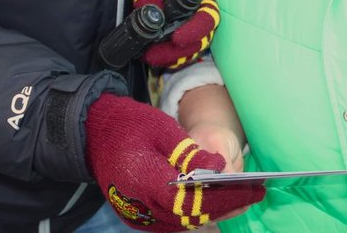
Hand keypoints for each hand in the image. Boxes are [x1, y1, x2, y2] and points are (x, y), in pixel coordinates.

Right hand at [85, 94, 263, 231]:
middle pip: (191, 215)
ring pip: (182, 222)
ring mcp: (135, 215)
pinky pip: (170, 222)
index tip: (254, 190)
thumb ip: (190, 152)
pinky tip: (213, 203)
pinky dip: (193, 214)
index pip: (195, 199)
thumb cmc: (127, 124)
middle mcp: (139, 205)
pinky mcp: (135, 216)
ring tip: (240, 198)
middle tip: (253, 195)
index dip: (227, 197)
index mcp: (145, 180)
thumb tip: (220, 168)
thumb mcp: (162, 128)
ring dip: (212, 212)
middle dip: (225, 206)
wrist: (92, 132)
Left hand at [133, 0, 219, 69]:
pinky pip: (182, 58)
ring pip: (190, 52)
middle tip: (153, 54)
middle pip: (199, 42)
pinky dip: (168, 60)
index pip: (208, 18)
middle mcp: (202, 19)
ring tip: (149, 56)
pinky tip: (153, 58)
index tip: (176, 39)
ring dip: (170, 58)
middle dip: (176, 52)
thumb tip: (151, 14)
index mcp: (202, 1)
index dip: (195, 30)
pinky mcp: (184, 44)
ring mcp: (195, 33)